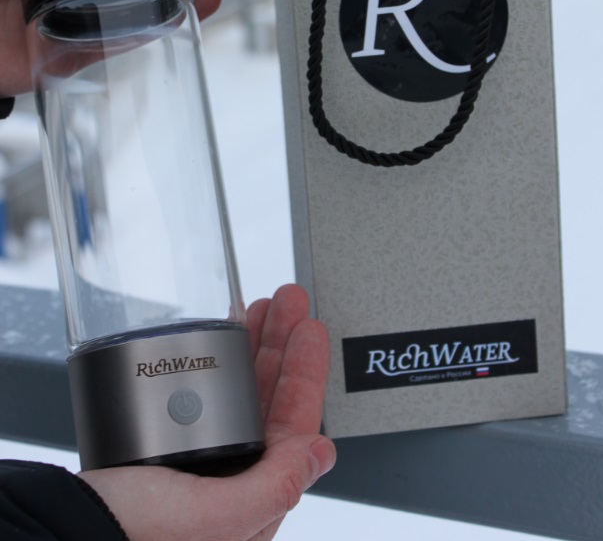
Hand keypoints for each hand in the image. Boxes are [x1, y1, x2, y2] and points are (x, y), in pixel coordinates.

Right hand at [80, 285, 335, 540]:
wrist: (65, 531)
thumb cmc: (132, 537)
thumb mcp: (214, 517)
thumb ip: (274, 486)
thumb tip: (321, 450)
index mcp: (251, 498)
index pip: (293, 424)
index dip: (305, 372)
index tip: (308, 328)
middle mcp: (232, 479)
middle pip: (270, 398)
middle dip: (281, 345)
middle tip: (287, 302)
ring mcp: (202, 459)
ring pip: (241, 390)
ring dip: (254, 346)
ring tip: (260, 308)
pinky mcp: (171, 445)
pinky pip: (207, 392)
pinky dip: (218, 359)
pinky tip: (222, 336)